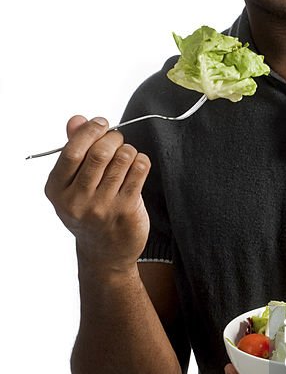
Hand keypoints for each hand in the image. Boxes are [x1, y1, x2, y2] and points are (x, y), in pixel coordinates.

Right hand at [44, 115, 150, 272]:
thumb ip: (74, 150)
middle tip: (117, 140)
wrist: (106, 254)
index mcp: (57, 190)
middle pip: (99, 153)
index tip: (101, 123)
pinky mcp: (126, 210)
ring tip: (126, 155)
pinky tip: (137, 165)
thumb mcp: (72, 186)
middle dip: (112, 138)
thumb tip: (76, 119)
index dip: (90, 131)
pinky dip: (141, 161)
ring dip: (128, 150)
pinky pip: (139, 171)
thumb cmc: (89, 212)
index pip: (72, 151)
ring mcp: (102, 207)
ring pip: (122, 159)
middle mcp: (77, 201)